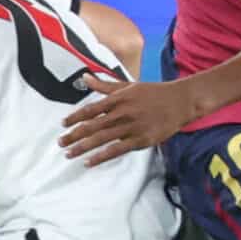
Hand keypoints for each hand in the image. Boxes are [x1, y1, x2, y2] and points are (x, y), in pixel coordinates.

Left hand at [60, 75, 199, 166]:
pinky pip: (116, 150)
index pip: (91, 109)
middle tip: (60, 143)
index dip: (75, 117)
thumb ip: (105, 85)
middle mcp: (122, 112)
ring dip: (83, 147)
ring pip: (101, 139)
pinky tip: (89, 162)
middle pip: (92, 126)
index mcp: (118, 98)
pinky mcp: (141, 140)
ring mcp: (131, 127)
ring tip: (68, 154)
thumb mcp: (128, 86)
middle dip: (74, 135)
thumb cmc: (153, 93)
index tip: (63, 125)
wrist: (180, 101)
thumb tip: (85, 77)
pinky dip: (101, 156)